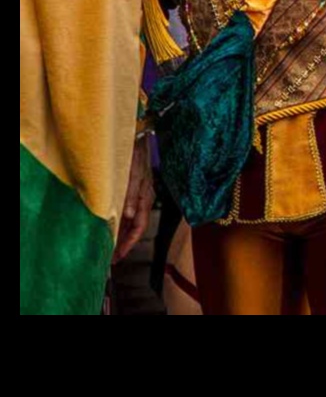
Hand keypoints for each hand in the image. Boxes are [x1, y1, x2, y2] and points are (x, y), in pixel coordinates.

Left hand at [114, 140, 152, 262]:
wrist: (138, 137)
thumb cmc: (135, 155)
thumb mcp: (132, 176)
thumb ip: (131, 195)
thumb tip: (130, 215)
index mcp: (145, 197)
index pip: (139, 226)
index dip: (129, 243)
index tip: (118, 257)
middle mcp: (143, 198)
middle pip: (135, 226)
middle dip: (125, 243)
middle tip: (112, 259)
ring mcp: (139, 194)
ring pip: (130, 220)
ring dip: (121, 234)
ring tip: (110, 247)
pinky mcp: (133, 189)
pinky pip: (127, 211)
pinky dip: (120, 222)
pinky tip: (111, 226)